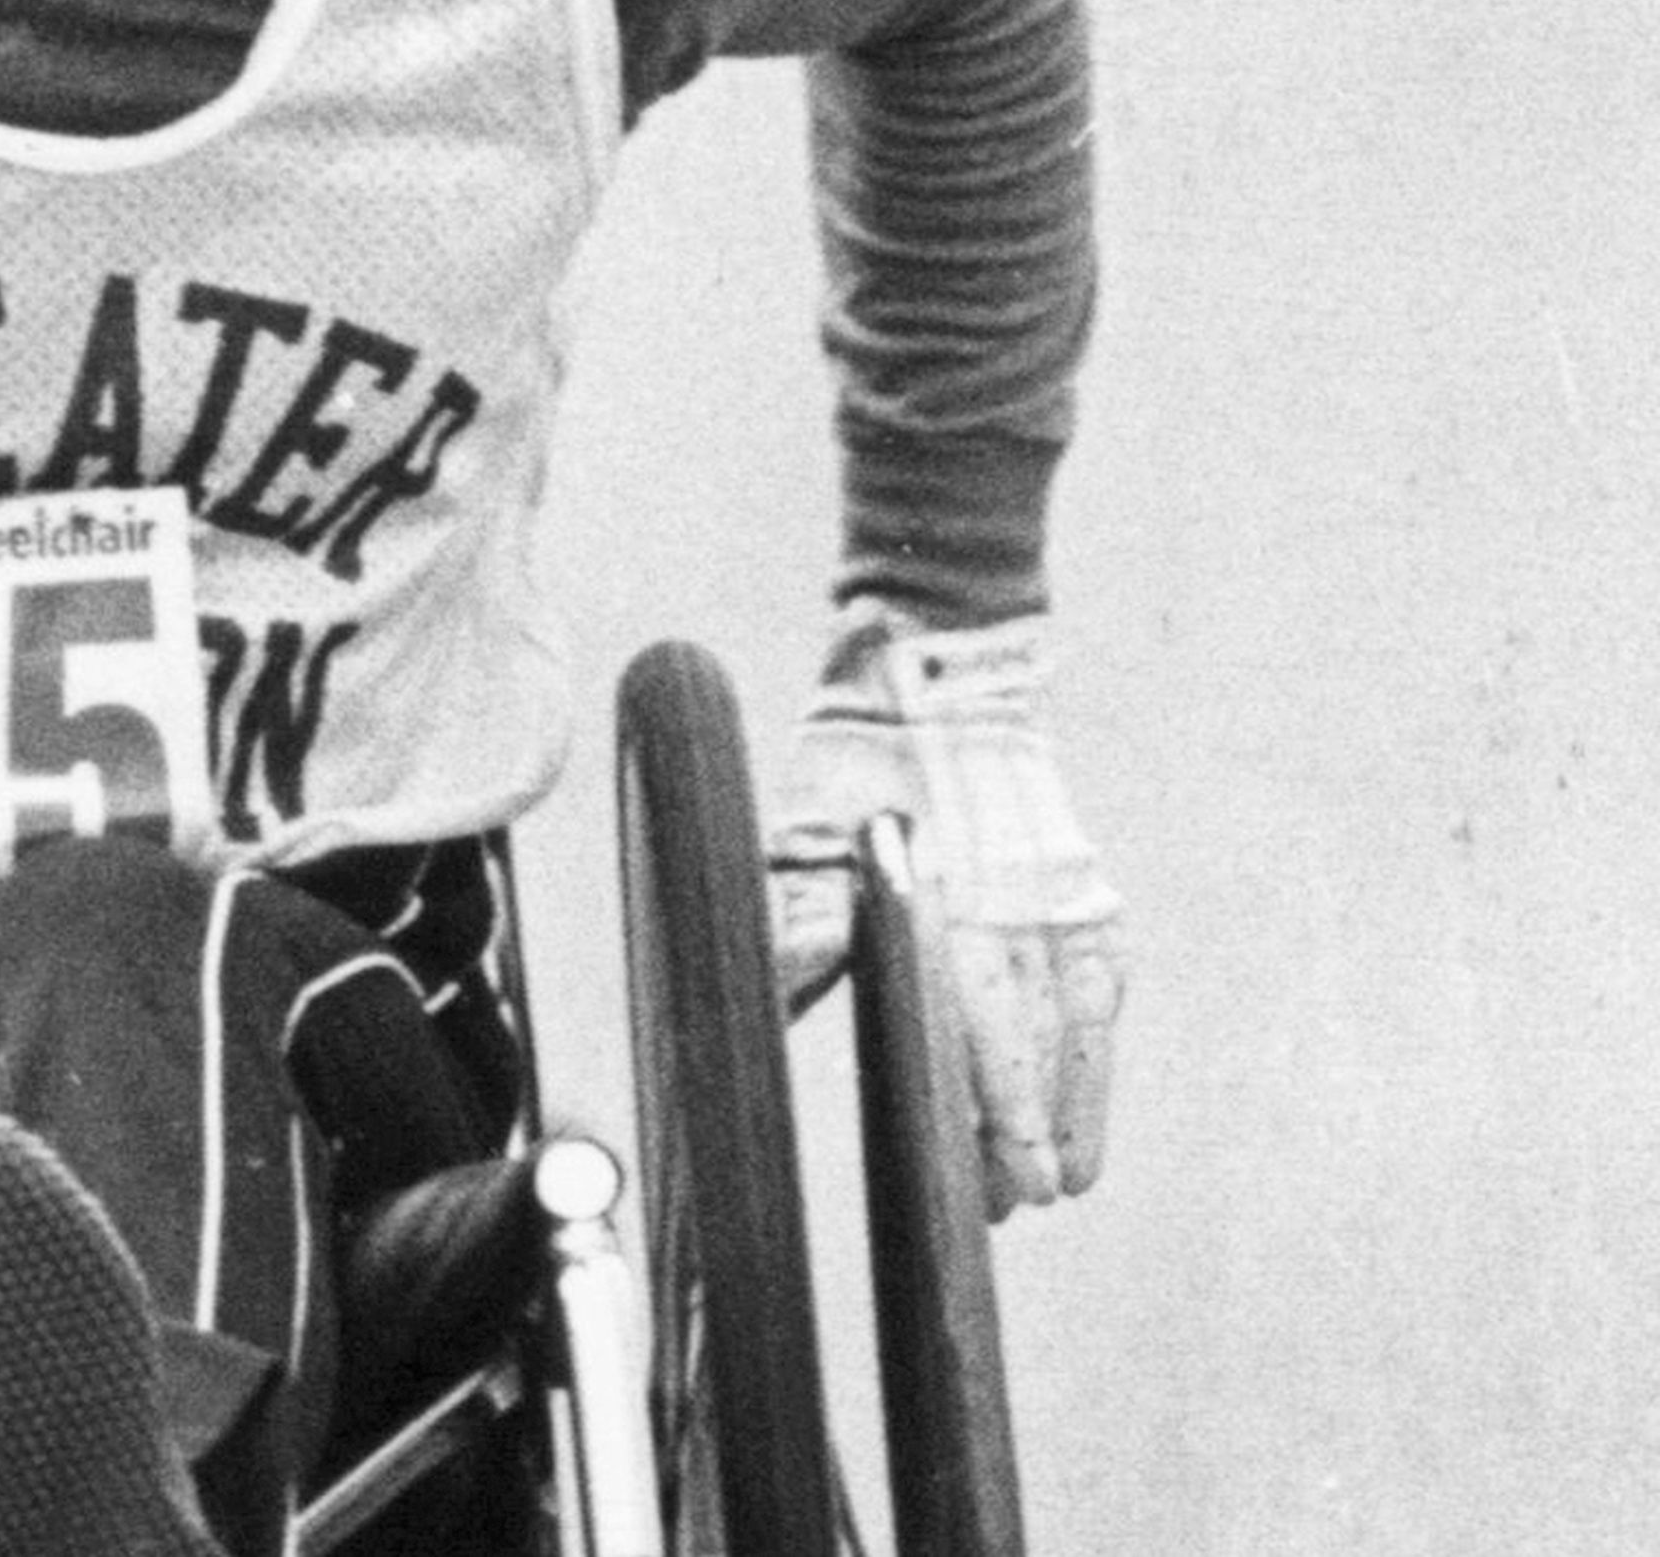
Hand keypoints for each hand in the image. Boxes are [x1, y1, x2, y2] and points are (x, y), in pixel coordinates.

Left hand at [767, 607, 1124, 1216]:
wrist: (942, 679)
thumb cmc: (852, 769)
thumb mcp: (804, 832)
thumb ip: (801, 915)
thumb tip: (780, 986)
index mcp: (946, 892)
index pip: (977, 1020)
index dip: (992, 1104)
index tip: (1000, 1176)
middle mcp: (1015, 901)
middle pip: (1029, 1041)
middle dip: (1024, 1130)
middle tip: (1011, 1204)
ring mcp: (1059, 898)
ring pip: (1076, 1027)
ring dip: (1066, 1108)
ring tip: (1056, 1183)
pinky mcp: (1084, 895)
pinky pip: (1102, 990)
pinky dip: (1095, 1056)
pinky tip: (1082, 1121)